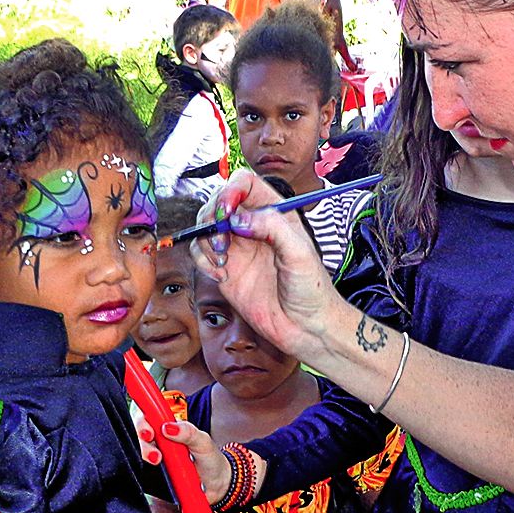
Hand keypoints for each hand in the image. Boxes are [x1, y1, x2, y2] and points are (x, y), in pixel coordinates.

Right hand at [131, 409, 236, 505]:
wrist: (216, 485)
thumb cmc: (210, 459)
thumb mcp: (203, 442)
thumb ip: (189, 432)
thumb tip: (169, 426)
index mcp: (170, 426)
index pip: (148, 415)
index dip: (143, 420)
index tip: (149, 431)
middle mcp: (159, 440)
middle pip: (139, 433)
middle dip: (142, 440)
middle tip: (155, 451)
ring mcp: (155, 456)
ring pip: (137, 451)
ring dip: (144, 454)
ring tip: (156, 460)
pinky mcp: (154, 474)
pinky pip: (142, 470)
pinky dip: (143, 471)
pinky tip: (154, 473)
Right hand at [194, 171, 342, 359]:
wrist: (306, 328)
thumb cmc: (312, 289)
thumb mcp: (300, 253)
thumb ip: (272, 227)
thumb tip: (238, 218)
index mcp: (275, 213)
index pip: (245, 184)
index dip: (230, 190)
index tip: (226, 210)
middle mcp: (253, 226)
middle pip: (219, 202)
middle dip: (212, 215)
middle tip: (221, 240)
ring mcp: (238, 247)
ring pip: (206, 227)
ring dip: (206, 240)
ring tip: (223, 260)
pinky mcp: (226, 269)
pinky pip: (201, 254)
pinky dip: (202, 261)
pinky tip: (220, 275)